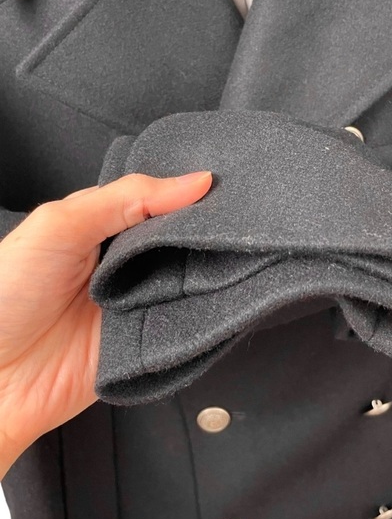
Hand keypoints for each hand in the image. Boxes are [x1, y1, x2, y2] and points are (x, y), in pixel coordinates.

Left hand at [0, 171, 211, 478]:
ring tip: (241, 255)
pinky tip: (228, 294)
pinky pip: (192, 319)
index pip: (163, 200)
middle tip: (240, 224)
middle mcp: (130, 260)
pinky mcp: (154, 336)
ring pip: (195, 278)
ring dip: (215, 270)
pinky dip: (210, 309)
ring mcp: (144, 298)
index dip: (194, 193)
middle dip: (212, 231)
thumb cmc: (8, 295)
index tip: (227, 189)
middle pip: (185, 239)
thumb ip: (125, 199)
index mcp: (107, 224)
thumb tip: (194, 181)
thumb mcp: (60, 227)